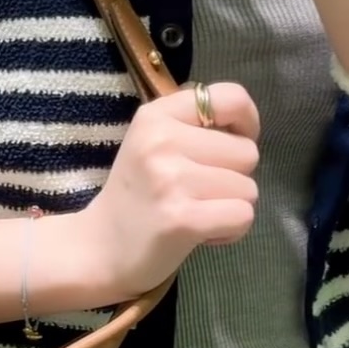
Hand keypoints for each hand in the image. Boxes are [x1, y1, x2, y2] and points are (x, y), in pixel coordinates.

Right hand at [81, 82, 259, 297]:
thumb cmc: (136, 196)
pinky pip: (243, 216)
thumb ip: (194, 127)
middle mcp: (161, 141)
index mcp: (156, 116)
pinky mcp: (182, 218)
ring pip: (248, 188)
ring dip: (230, 207)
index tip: (231, 146)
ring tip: (195, 213)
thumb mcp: (153, 143)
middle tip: (197, 193)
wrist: (99, 249)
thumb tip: (245, 127)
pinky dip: (231, 231)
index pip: (232, 98)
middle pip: (247, 152)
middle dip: (233, 177)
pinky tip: (201, 233)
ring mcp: (171, 180)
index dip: (247, 123)